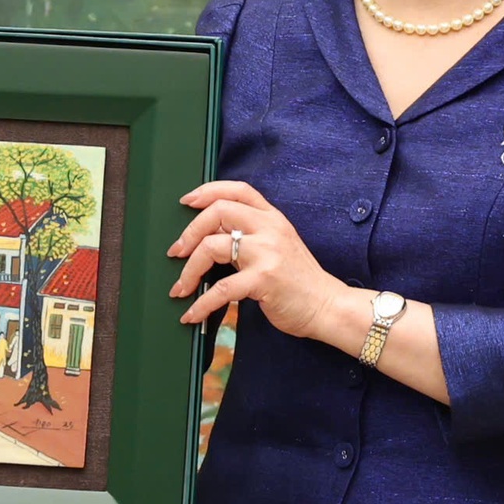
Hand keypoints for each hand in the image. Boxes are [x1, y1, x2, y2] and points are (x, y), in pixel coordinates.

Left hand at [169, 180, 353, 343]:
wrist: (327, 306)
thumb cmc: (299, 280)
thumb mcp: (278, 245)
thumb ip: (250, 235)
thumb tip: (209, 234)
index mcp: (272, 218)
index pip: (238, 190)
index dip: (208, 190)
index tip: (186, 201)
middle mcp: (269, 228)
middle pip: (217, 212)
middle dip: (189, 232)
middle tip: (176, 252)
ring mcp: (267, 252)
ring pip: (212, 247)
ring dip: (188, 271)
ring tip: (180, 288)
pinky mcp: (264, 279)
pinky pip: (221, 289)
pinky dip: (201, 303)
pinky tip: (193, 313)